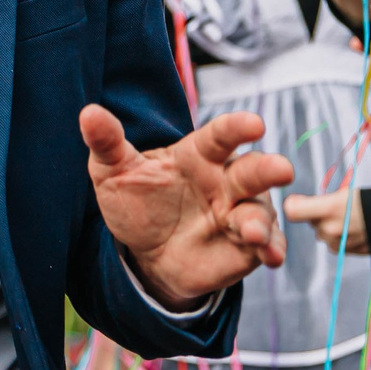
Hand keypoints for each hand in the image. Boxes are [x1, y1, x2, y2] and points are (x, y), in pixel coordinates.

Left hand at [81, 106, 292, 306]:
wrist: (147, 254)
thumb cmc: (137, 202)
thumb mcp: (114, 172)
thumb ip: (107, 143)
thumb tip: (88, 113)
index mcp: (199, 154)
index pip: (220, 136)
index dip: (237, 129)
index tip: (254, 124)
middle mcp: (226, 180)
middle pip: (253, 170)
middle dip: (269, 169)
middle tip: (282, 169)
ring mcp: (240, 213)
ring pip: (260, 212)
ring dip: (261, 221)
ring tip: (251, 231)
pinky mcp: (248, 247)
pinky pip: (266, 245)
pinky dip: (272, 249)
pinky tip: (272, 256)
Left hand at [284, 189, 369, 253]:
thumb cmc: (369, 202)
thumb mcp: (344, 195)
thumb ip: (320, 202)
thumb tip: (296, 204)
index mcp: (329, 209)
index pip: (292, 211)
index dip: (294, 204)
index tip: (299, 199)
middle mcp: (329, 229)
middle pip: (309, 221)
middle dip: (317, 215)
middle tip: (337, 208)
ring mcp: (335, 243)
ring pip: (321, 233)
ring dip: (328, 226)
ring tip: (349, 219)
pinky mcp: (342, 252)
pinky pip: (332, 242)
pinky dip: (338, 236)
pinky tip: (353, 230)